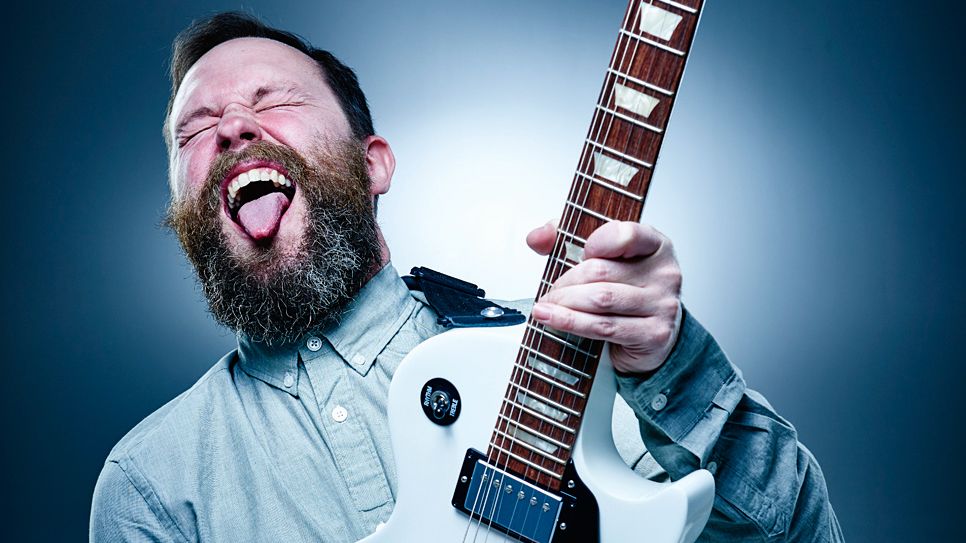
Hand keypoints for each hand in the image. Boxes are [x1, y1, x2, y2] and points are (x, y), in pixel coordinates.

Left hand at [526, 220, 682, 374]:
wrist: (651, 334)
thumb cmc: (625, 291)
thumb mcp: (601, 258)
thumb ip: (567, 239)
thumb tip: (538, 237)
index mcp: (655, 245)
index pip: (627, 234)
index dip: (597, 241)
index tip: (581, 251)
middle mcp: (663, 273)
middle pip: (601, 271)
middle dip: (566, 282)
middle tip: (550, 292)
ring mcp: (662, 304)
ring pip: (601, 300)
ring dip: (564, 304)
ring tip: (545, 307)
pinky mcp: (653, 333)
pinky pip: (604, 327)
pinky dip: (572, 323)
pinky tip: (554, 320)